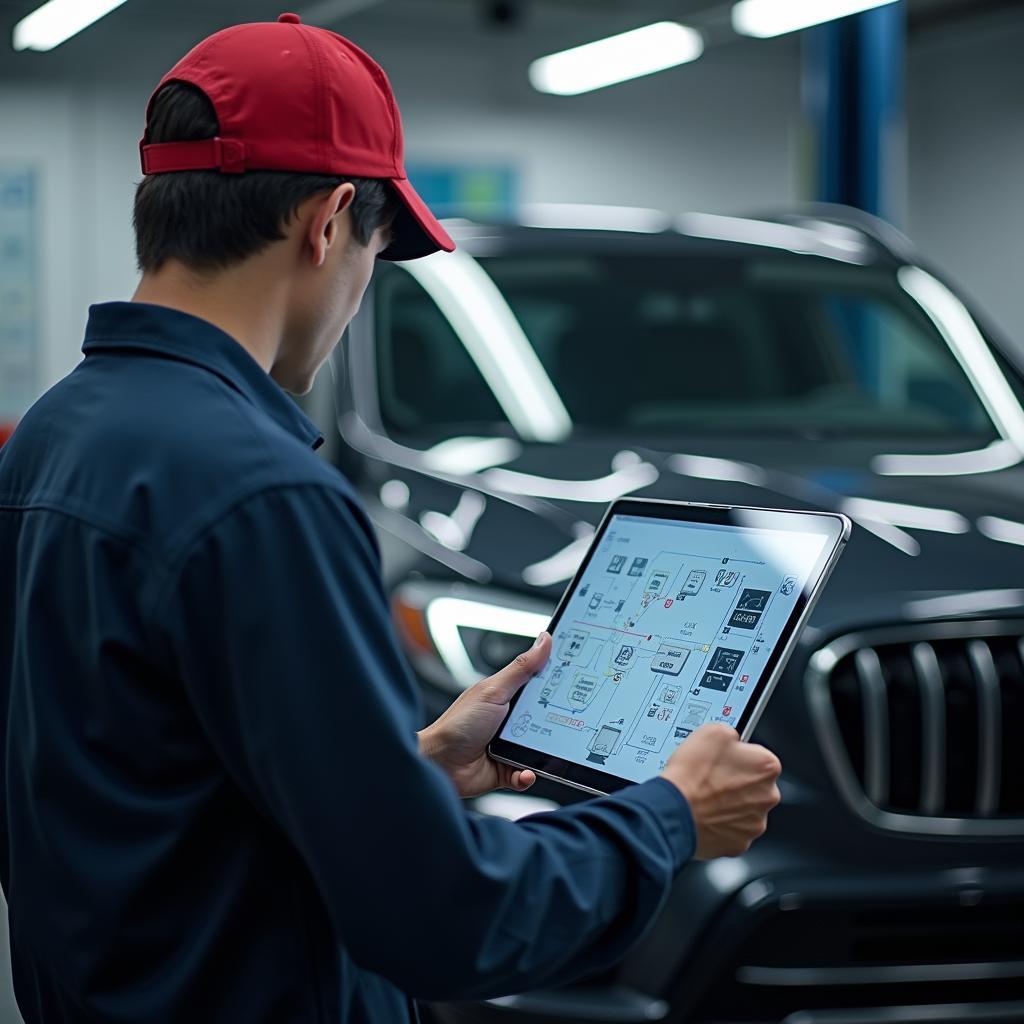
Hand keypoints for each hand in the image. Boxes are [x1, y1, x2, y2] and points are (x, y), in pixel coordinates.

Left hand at [418, 632, 551, 798]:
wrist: (439, 764)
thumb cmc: (458, 724)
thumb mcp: (495, 691)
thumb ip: (521, 668)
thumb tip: (544, 640)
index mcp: (508, 696)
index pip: (540, 684)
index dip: (558, 680)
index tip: (578, 677)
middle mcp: (511, 719)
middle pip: (547, 717)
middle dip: (557, 721)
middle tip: (567, 720)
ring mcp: (510, 744)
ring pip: (541, 748)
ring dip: (543, 752)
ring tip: (541, 750)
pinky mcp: (508, 769)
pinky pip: (528, 773)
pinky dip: (528, 774)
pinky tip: (524, 771)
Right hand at [661, 723, 781, 858]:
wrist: (673, 809)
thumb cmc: (691, 773)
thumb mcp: (712, 731)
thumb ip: (732, 734)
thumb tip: (733, 740)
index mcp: (766, 766)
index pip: (759, 757)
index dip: (738, 756)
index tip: (724, 759)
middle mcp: (767, 797)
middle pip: (755, 785)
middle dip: (736, 782)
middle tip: (711, 778)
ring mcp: (754, 823)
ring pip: (744, 809)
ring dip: (729, 804)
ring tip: (704, 797)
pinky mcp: (739, 843)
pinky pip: (732, 830)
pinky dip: (720, 824)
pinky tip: (704, 814)